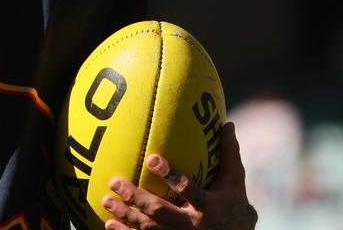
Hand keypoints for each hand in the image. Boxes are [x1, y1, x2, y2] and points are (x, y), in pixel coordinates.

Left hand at [101, 122, 256, 229]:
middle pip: (160, 212)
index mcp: (208, 206)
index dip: (170, 175)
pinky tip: (109, 224)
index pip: (188, 189)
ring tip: (106, 201)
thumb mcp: (235, 181)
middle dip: (136, 198)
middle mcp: (193, 225)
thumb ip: (229, 153)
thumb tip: (227, 123)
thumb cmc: (234, 204)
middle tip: (114, 182)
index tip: (151, 159)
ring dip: (126, 215)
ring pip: (149, 229)